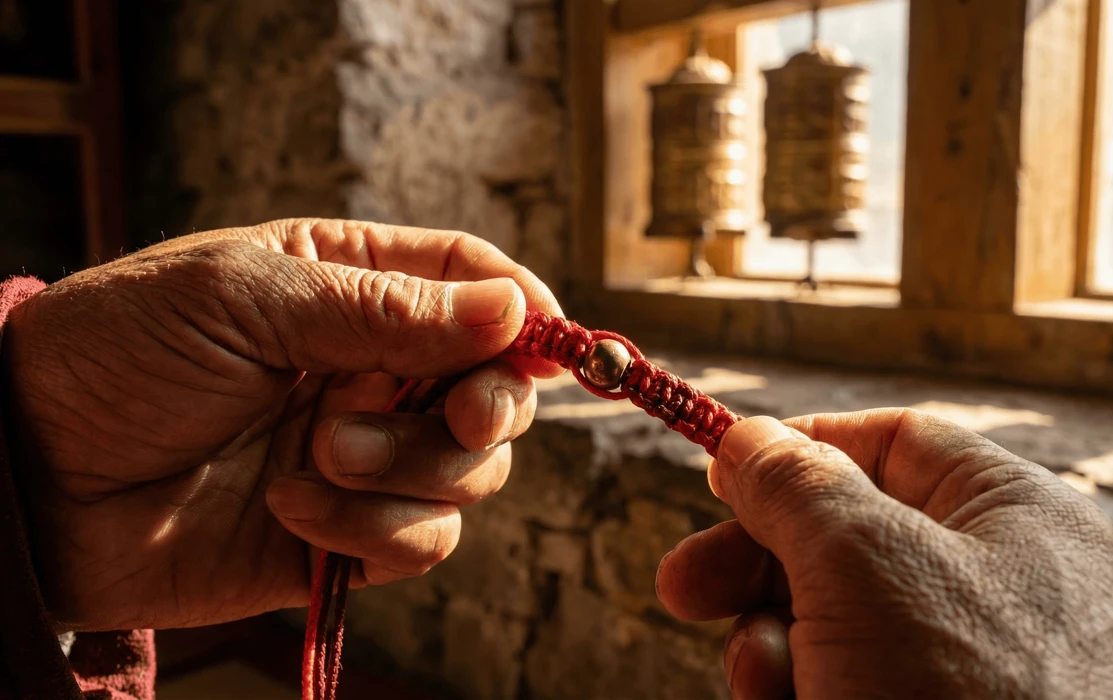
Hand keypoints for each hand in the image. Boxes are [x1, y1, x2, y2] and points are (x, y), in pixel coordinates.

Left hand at [2, 218, 562, 631]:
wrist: (29, 477)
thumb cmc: (121, 354)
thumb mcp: (247, 300)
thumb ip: (385, 308)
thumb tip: (514, 310)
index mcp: (352, 286)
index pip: (474, 282)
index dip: (524, 310)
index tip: (548, 343)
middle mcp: (373, 370)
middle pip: (495, 388)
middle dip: (487, 407)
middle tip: (456, 416)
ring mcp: (364, 455)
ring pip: (469, 473)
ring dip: (407, 468)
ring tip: (317, 455)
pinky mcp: (344, 538)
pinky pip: (420, 543)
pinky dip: (373, 532)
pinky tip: (293, 510)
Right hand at [656, 410, 1112, 698]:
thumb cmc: (952, 697)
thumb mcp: (860, 561)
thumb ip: (794, 484)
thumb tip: (747, 437)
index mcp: (1015, 516)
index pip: (898, 442)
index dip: (806, 446)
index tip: (727, 467)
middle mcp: (996, 585)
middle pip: (845, 534)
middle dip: (754, 562)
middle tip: (682, 584)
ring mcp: (963, 663)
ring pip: (828, 617)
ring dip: (768, 639)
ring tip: (760, 674)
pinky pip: (840, 678)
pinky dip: (794, 685)